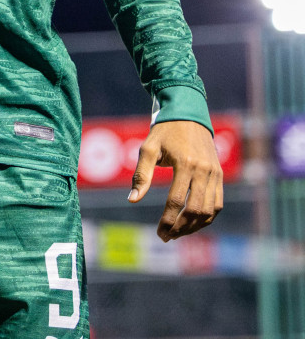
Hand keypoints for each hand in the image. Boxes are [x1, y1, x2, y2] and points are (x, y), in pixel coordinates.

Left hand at [127, 120, 223, 240]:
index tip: (160, 233)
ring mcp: (215, 174)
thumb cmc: (164, 133)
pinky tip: (193, 224)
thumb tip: (132, 200)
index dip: (168, 220)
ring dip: (195, 226)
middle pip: (195, 209)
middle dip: (181, 227)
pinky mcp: (220, 176)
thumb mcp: (148, 149)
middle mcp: (203, 171)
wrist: (189, 116)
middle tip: (167, 237)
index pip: (176, 201)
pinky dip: (207, 217)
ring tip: (178, 233)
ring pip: (209, 210)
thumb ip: (141, 175)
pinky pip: (217, 203)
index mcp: (185, 163)